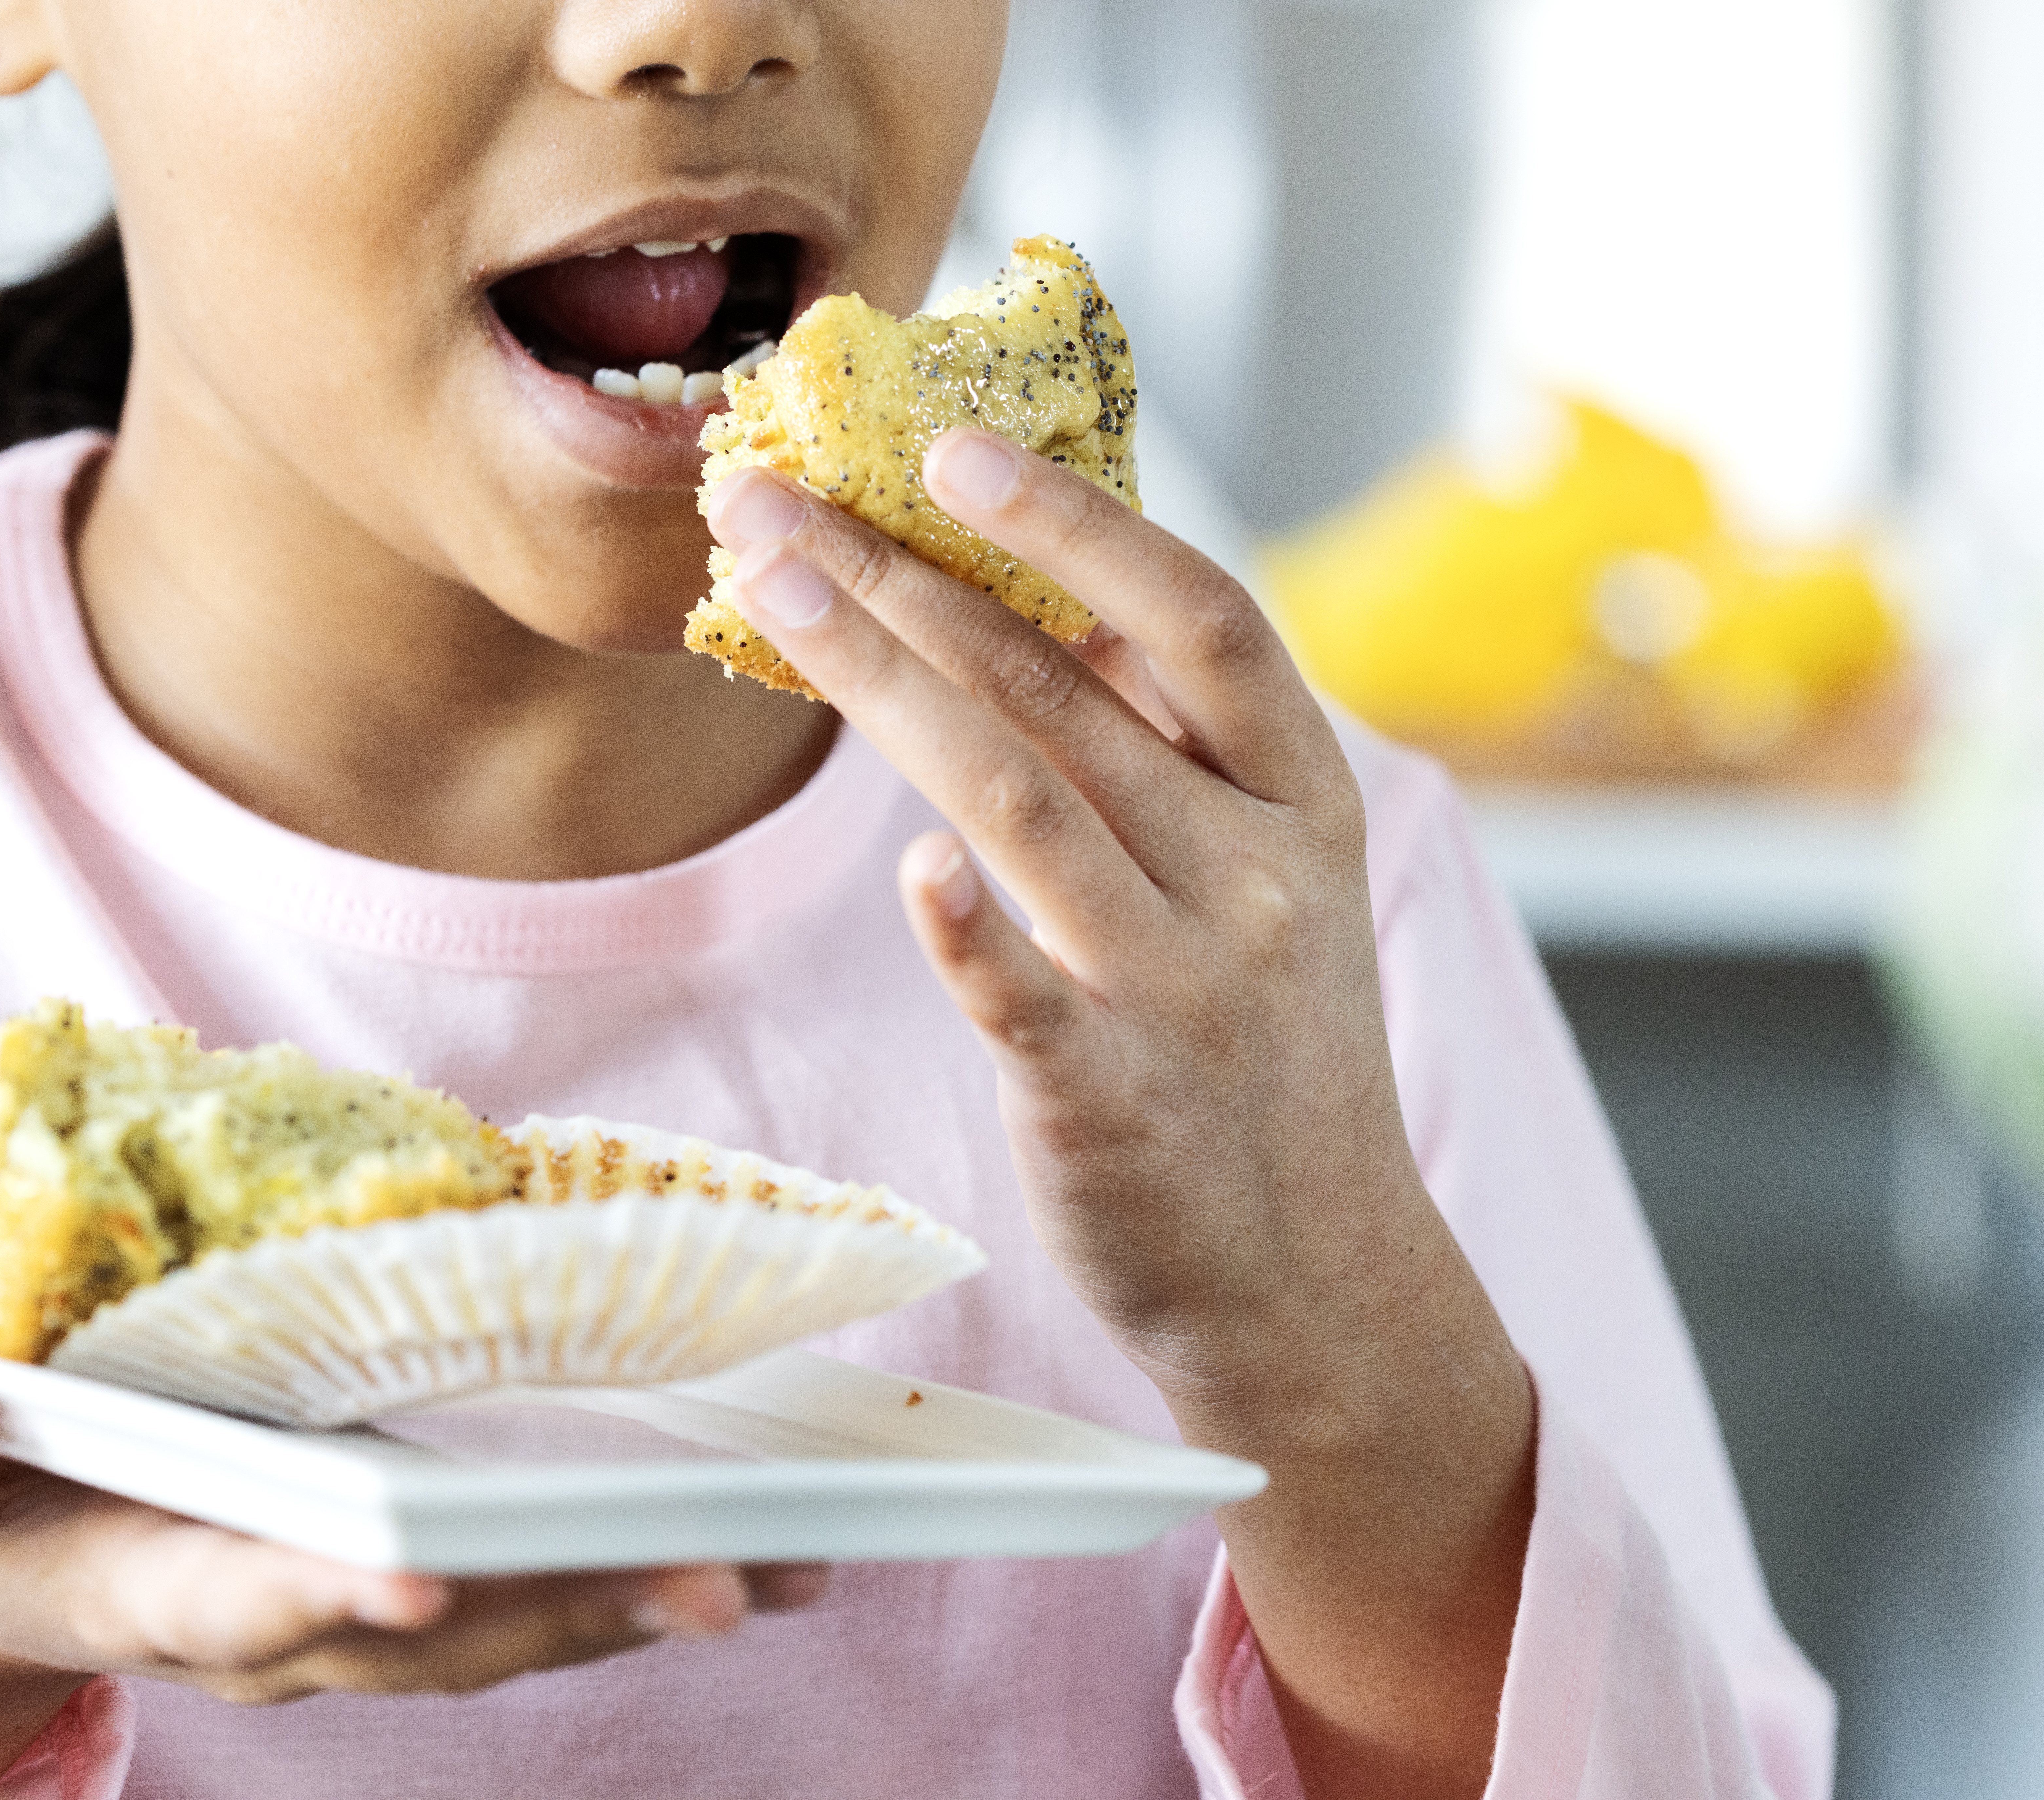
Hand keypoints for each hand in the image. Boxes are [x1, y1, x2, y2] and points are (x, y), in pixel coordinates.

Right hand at [0, 1367, 824, 1798]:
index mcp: (125, 1582)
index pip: (238, 1599)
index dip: (329, 1594)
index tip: (422, 1576)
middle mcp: (249, 1616)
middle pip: (420, 1628)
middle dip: (561, 1612)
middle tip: (718, 1579)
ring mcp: (322, 1608)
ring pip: (492, 1625)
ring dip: (630, 1600)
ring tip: (787, 1568)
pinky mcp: (372, 1572)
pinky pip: (510, 1590)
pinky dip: (619, 1574)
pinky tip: (749, 1547)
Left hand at [706, 437, 1532, 1799]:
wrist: (1323, 1285)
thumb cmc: (1266, 1059)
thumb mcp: (1274, 885)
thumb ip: (1177, 759)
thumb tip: (1051, 610)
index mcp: (1301, 807)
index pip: (1199, 620)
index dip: (1077, 524)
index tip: (954, 449)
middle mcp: (1251, 881)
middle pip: (1060, 691)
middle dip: (899, 579)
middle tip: (770, 498)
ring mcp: (1183, 995)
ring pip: (1017, 805)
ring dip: (882, 683)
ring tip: (768, 590)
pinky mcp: (1112, 1106)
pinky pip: (1026, 999)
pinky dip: (971, 932)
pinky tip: (911, 867)